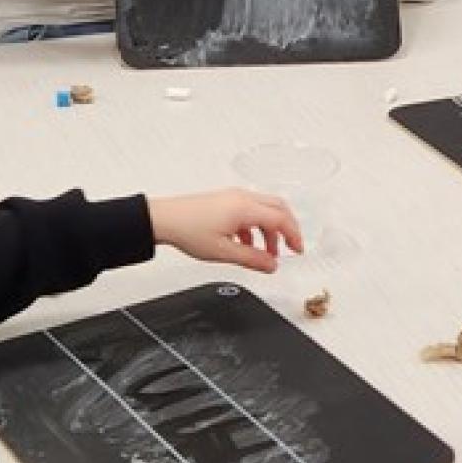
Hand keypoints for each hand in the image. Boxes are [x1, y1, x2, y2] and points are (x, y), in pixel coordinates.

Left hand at [149, 188, 302, 272]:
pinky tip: (246, 244)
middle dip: (287, 229)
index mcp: (245, 208)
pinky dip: (255, 227)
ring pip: (263, 210)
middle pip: (278, 208)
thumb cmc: (187, 230)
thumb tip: (271, 265)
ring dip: (269, 231)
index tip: (298, 250)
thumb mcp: (224, 252)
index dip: (294, 236)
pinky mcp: (224, 201)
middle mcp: (241, 198)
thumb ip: (252, 259)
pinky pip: (249, 211)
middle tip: (291, 247)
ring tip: (265, 253)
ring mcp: (232, 197)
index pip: (281, 219)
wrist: (163, 219)